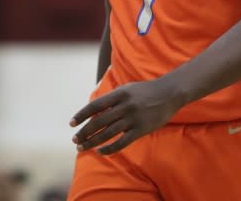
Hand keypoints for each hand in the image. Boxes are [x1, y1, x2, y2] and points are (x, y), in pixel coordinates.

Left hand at [69, 79, 183, 154]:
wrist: (169, 93)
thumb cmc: (145, 91)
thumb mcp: (127, 89)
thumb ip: (112, 99)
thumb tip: (94, 113)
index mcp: (119, 94)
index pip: (95, 106)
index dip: (81, 115)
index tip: (71, 124)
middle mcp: (125, 106)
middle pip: (99, 121)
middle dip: (84, 132)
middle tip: (74, 140)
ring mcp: (133, 118)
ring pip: (107, 133)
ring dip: (93, 142)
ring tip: (82, 147)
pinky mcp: (141, 129)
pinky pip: (121, 142)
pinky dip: (109, 148)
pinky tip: (100, 151)